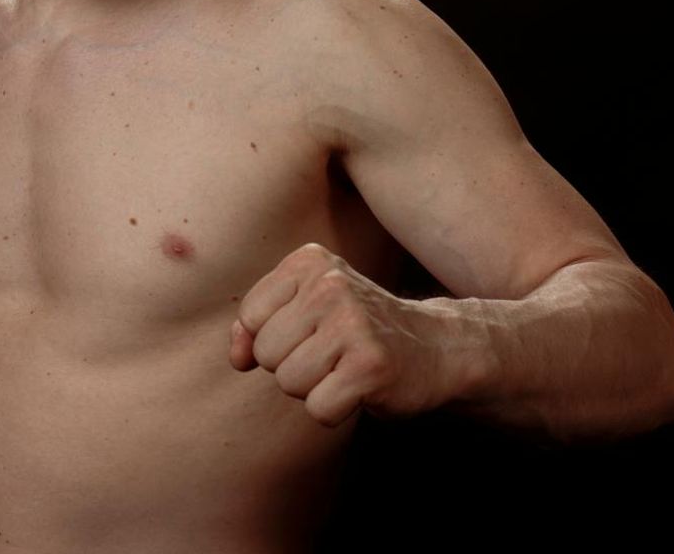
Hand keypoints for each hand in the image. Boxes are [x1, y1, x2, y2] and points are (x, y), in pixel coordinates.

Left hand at [230, 242, 463, 426]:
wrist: (436, 348)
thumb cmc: (356, 331)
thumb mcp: (304, 310)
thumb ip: (255, 327)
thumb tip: (237, 358)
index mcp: (308, 262)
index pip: (250, 316)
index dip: (272, 337)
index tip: (310, 332)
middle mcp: (330, 284)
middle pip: (266, 352)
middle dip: (292, 365)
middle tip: (333, 354)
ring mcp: (352, 324)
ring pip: (288, 382)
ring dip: (314, 388)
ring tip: (345, 368)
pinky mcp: (371, 366)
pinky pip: (318, 409)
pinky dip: (335, 410)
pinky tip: (360, 389)